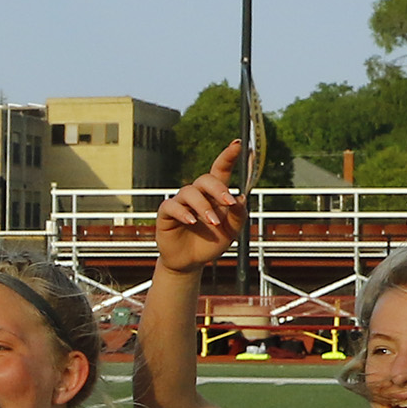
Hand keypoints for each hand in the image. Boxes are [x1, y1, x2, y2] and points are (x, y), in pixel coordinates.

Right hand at [153, 143, 244, 275]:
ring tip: (213, 223)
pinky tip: (192, 222)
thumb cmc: (211, 242)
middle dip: (218, 188)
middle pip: (205, 179)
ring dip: (204, 206)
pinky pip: (172, 206)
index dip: (228, 157)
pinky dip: (183, 213)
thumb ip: (239, 214)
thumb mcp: (232, 231)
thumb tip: (240, 197)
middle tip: (228, 202)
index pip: (220, 170)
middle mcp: (198, 195)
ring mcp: (181, 203)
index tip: (237, 144)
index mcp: (215, 195)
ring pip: (190, 192)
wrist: (192, 262)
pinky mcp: (166, 214)